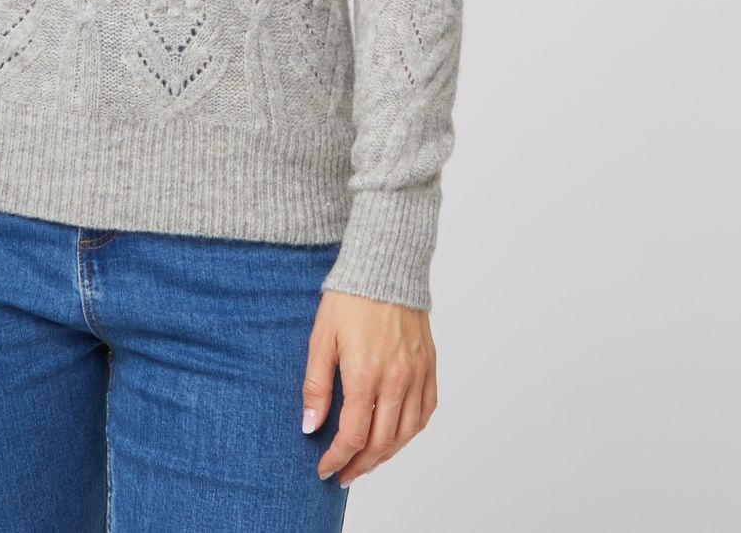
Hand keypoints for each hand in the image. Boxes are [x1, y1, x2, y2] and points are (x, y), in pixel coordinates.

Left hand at [303, 291, 437, 488]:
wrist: (384, 266)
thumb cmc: (348, 299)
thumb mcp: (321, 339)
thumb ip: (316, 386)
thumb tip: (310, 427)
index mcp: (366, 375)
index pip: (354, 436)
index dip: (338, 458)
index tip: (325, 468)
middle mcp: (396, 380)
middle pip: (382, 443)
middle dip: (361, 465)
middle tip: (343, 473)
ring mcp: (417, 374)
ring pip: (407, 433)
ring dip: (386, 454)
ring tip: (367, 461)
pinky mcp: (429, 365)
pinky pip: (426, 411)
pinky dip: (412, 431)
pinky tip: (397, 435)